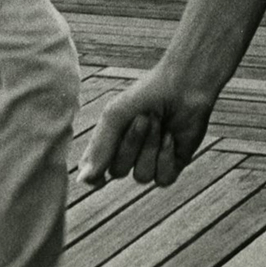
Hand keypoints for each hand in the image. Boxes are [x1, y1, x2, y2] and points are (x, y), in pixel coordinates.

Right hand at [78, 66, 214, 187]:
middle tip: (143, 118)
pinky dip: (166, 156)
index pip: (95, 172)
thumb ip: (99, 148)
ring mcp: (151, 162)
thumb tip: (84, 180)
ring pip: (142, 176)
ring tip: (158, 122)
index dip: (95, 177)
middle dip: (131, 144)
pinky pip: (162, 178)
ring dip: (150, 147)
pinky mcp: (172, 165)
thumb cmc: (146, 95)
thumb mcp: (115, 116)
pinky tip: (171, 136)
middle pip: (118, 171)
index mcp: (110, 143)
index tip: (99, 176)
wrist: (182, 86)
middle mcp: (128, 156)